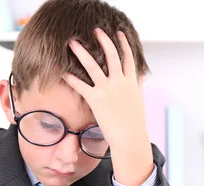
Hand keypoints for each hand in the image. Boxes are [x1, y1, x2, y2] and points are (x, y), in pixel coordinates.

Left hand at [63, 28, 153, 185]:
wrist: (130, 137)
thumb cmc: (134, 123)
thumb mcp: (139, 100)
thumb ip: (138, 86)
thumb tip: (141, 77)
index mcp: (131, 82)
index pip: (128, 58)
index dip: (123, 44)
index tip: (119, 33)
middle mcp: (120, 82)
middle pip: (112, 55)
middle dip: (104, 40)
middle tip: (96, 30)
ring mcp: (108, 90)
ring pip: (93, 66)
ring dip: (82, 52)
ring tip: (73, 43)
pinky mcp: (96, 100)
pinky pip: (80, 85)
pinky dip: (71, 78)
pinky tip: (62, 72)